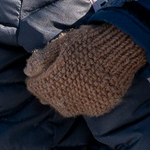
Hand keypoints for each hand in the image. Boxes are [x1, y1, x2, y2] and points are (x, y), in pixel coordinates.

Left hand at [25, 22, 147, 117]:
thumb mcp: (60, 44)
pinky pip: (86, 108)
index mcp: (54, 81)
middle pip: (50, 100)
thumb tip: (28, 72)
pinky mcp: (100, 106)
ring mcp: (85, 104)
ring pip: (67, 108)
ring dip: (64, 99)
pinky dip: (83, 101)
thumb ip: (41, 59)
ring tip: (69, 85)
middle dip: (49, 90)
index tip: (39, 73)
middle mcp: (68, 97)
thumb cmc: (87, 41)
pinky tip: (86, 88)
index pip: (35, 88)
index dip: (35, 79)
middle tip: (56, 78)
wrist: (121, 45)